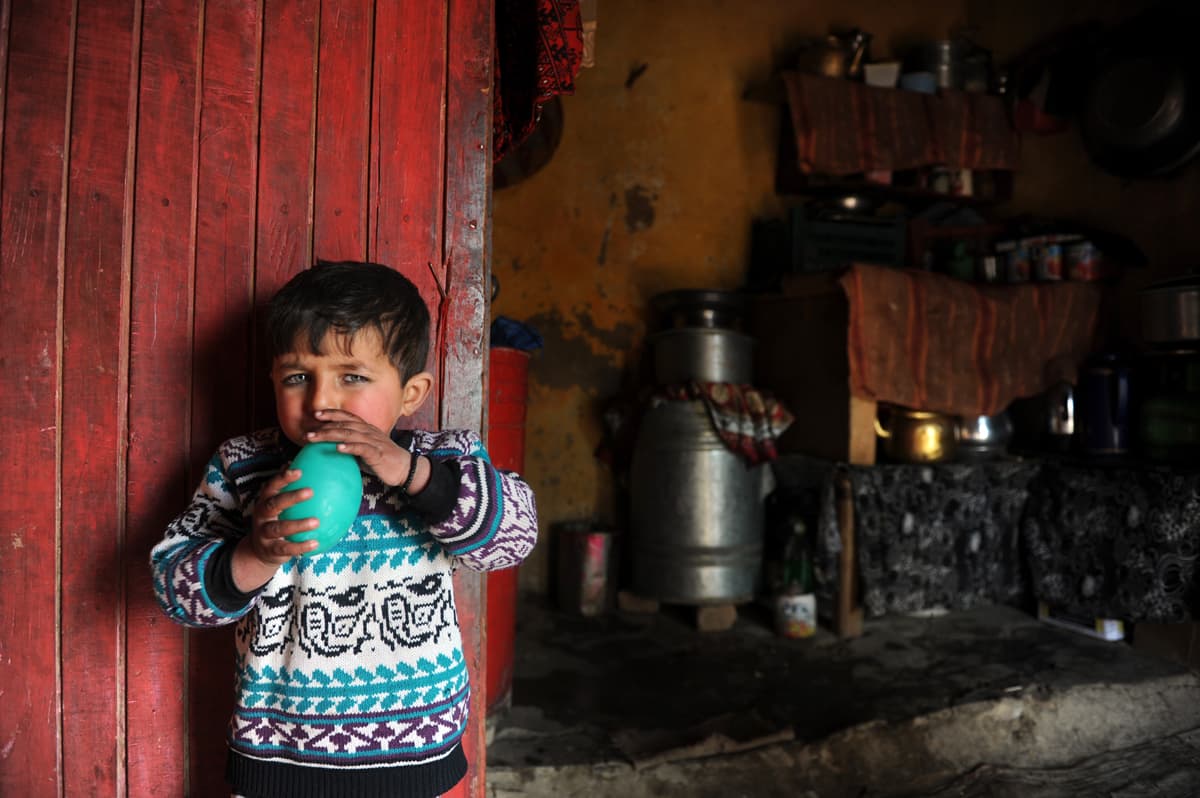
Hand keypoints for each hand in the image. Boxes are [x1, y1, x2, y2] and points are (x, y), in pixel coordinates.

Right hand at [232, 468, 318, 590]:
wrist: (258, 551)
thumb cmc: (273, 521)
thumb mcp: (276, 505)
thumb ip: (285, 489)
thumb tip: (296, 464)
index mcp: (264, 502)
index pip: (271, 487)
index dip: (283, 479)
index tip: (299, 472)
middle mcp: (262, 516)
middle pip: (273, 504)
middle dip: (291, 498)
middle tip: (310, 492)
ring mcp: (264, 533)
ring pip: (279, 528)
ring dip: (298, 524)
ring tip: (316, 522)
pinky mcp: (270, 550)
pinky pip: (285, 548)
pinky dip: (300, 546)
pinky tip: (315, 542)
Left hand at [306, 408, 418, 488]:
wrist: (405, 468)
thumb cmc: (383, 460)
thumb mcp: (366, 450)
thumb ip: (352, 446)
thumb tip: (333, 449)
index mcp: (367, 429)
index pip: (348, 417)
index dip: (332, 414)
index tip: (316, 414)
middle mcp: (369, 431)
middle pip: (344, 425)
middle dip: (325, 426)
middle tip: (308, 431)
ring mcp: (374, 441)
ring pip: (350, 434)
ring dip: (331, 435)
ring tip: (315, 438)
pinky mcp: (378, 453)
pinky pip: (362, 448)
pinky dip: (349, 447)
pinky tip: (338, 448)